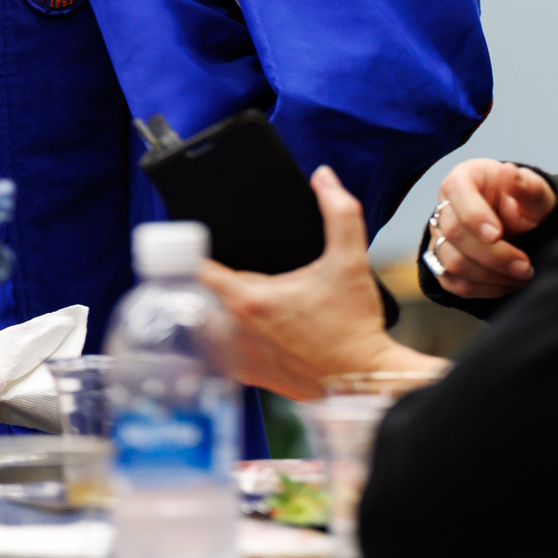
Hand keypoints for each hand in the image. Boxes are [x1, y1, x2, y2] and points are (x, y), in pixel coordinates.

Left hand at [196, 167, 443, 401]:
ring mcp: (240, 358)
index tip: (197, 242)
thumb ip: (339, 212)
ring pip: (210, 325)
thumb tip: (324, 177)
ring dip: (216, 311)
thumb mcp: (350, 260)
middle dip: (213, 281)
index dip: (193, 251)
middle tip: (228, 267)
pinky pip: (224, 352)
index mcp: (250, 299)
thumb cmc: (355, 324)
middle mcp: (236, 331)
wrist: (363, 379)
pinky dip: (229, 338)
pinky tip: (251, 327)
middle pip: (204, 295)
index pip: (198, 270)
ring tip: (235, 297)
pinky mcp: (250, 377)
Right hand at [425, 160, 554, 299]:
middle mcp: (446, 205)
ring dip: (490, 276)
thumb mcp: (535, 193)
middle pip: (453, 233)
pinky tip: (507, 284)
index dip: (474, 216)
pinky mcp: (443, 263)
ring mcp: (440, 236)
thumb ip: (528, 185)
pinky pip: (453, 283)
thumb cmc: (526, 204)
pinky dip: (483, 289)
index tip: (498, 234)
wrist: (522, 226)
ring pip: (452, 262)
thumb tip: (510, 173)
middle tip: (525, 266)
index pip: (457, 192)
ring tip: (521, 276)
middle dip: (493, 255)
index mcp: (464, 178)